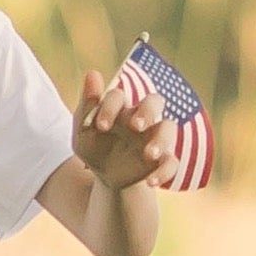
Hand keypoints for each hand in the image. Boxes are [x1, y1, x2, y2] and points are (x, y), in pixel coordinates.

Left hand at [72, 68, 173, 191]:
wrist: (105, 176)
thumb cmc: (94, 146)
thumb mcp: (83, 131)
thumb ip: (87, 104)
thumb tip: (92, 73)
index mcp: (119, 108)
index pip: (119, 96)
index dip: (110, 107)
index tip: (100, 127)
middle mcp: (141, 118)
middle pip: (155, 100)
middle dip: (147, 111)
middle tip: (136, 126)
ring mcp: (154, 137)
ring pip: (169, 127)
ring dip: (161, 140)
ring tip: (148, 155)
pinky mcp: (163, 159)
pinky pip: (172, 161)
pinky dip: (164, 171)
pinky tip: (151, 182)